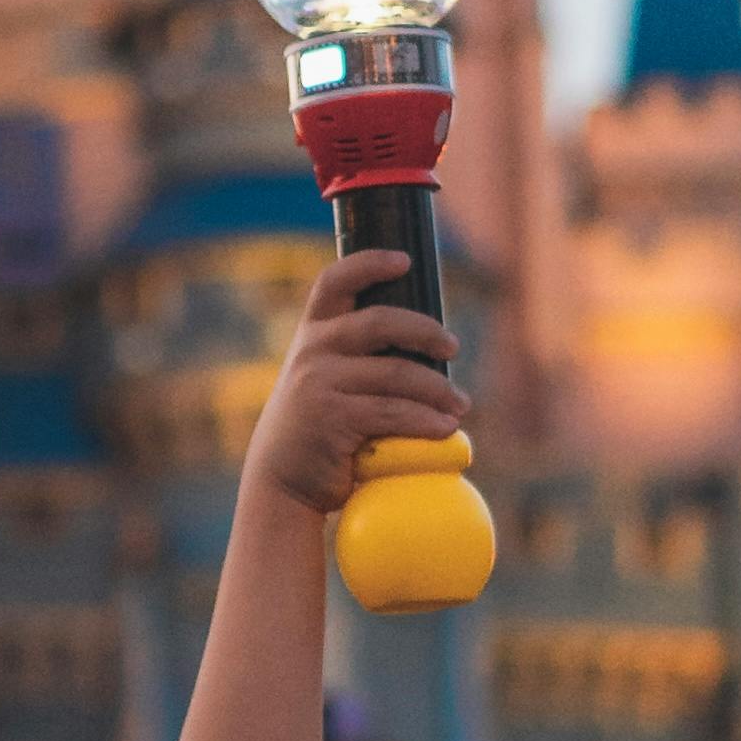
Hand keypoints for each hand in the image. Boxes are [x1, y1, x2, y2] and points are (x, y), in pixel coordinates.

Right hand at [245, 252, 466, 524]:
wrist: (280, 480)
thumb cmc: (316, 428)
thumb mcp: (322, 380)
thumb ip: (354, 359)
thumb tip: (426, 347)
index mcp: (311, 334)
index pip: (334, 282)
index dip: (369, 263)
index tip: (404, 260)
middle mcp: (312, 351)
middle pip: (381, 322)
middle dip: (426, 331)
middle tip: (452, 347)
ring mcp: (320, 384)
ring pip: (397, 373)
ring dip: (438, 389)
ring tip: (460, 404)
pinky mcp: (333, 418)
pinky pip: (394, 412)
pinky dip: (427, 421)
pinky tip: (446, 429)